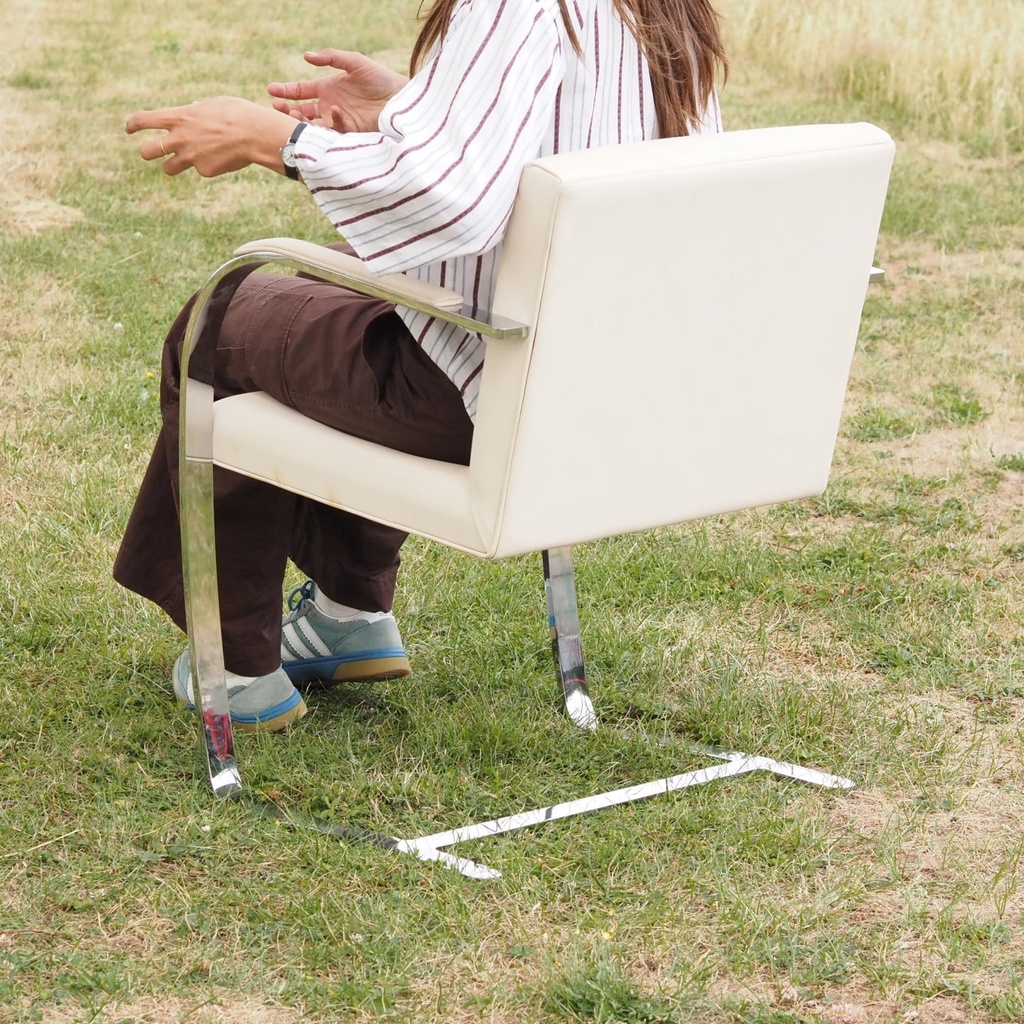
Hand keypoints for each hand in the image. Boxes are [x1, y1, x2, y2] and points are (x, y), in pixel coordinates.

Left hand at [125, 97, 297, 176]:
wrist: (254, 134)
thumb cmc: (237, 113)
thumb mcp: (213, 104)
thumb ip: (197, 109)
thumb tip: (194, 108)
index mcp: (178, 117)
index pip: (143, 120)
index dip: (132, 125)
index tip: (128, 129)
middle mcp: (179, 139)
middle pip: (147, 151)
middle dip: (147, 152)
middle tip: (152, 151)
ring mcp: (191, 158)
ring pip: (169, 169)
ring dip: (174, 165)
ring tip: (189, 158)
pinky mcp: (205, 171)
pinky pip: (200, 170)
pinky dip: (208, 165)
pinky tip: (223, 157)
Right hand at [267, 50, 406, 133]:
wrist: (400, 100)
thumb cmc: (380, 79)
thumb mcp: (355, 63)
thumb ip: (331, 58)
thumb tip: (306, 56)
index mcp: (327, 89)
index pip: (300, 92)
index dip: (285, 91)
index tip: (270, 91)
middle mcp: (329, 107)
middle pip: (302, 111)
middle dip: (287, 110)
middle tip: (277, 108)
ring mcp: (339, 122)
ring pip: (314, 126)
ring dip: (303, 122)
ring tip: (294, 116)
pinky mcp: (350, 134)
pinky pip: (335, 132)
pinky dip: (332, 121)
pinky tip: (333, 110)